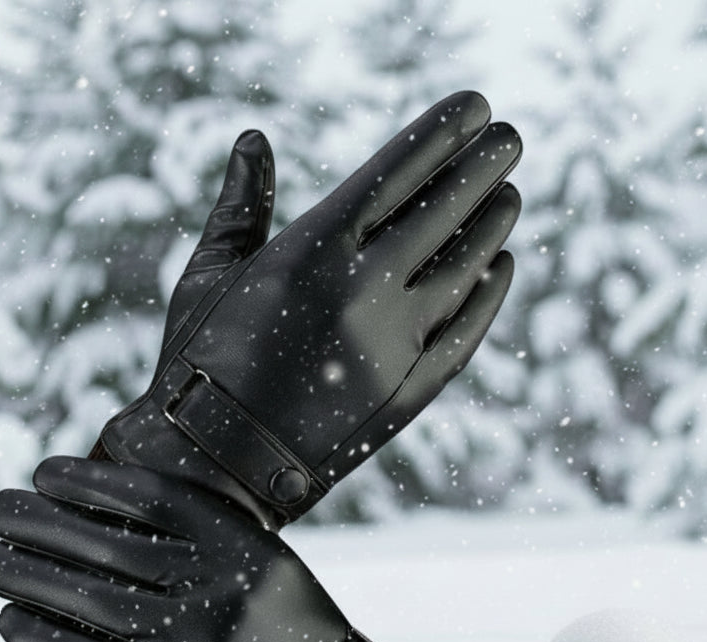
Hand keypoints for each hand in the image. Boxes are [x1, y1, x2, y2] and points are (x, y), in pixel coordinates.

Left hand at [0, 457, 439, 641]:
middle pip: (108, 548)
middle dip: (38, 524)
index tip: (42, 472)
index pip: (149, 497)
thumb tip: (89, 507)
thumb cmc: (282, 619)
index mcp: (238, 543)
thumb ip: (194, 533)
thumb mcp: (254, 556)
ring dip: (27, 579)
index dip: (86, 480)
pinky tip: (13, 622)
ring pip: (92, 604)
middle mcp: (218, 587)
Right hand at [93, 91, 521, 527]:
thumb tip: (253, 138)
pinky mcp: (409, 394)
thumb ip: (239, 204)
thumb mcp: (207, 275)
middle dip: (484, 166)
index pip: (397, 171)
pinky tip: (501, 267)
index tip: (475, 109)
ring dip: (493, 224)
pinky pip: (465, 332)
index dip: (443, 134)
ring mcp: (394, 345)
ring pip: (466, 267)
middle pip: (445, 210)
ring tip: (509, 197)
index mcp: (311, 250)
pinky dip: (489, 295)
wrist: (214, 467)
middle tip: (508, 140)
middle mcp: (364, 289)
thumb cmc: (198, 365)